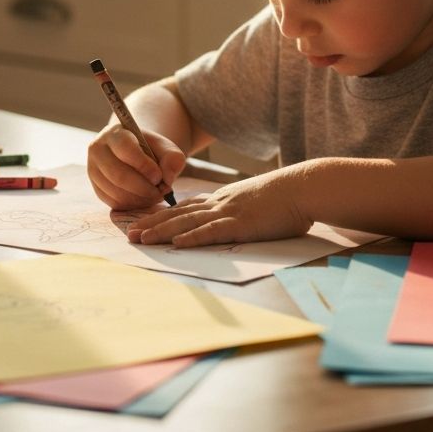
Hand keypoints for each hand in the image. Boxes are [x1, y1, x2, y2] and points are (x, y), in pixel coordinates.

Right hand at [87, 126, 185, 210]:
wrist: (134, 153)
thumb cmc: (150, 149)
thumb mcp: (165, 147)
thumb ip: (172, 157)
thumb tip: (166, 178)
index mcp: (115, 133)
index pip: (125, 148)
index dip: (143, 165)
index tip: (158, 176)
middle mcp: (98, 150)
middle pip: (118, 174)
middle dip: (143, 188)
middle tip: (161, 191)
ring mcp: (93, 170)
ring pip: (115, 191)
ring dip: (140, 198)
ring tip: (156, 195)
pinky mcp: (96, 188)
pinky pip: (113, 202)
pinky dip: (132, 205)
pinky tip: (145, 199)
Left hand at [126, 174, 311, 246]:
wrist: (304, 187)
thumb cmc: (285, 196)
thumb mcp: (255, 200)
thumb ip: (238, 208)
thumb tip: (230, 219)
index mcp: (223, 198)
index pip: (184, 207)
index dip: (160, 215)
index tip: (141, 222)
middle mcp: (220, 203)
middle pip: (178, 214)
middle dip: (151, 224)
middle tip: (128, 234)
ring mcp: (229, 212)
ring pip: (187, 222)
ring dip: (161, 232)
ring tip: (140, 240)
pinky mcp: (242, 225)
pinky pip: (212, 232)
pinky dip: (192, 238)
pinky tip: (176, 244)